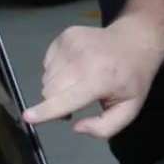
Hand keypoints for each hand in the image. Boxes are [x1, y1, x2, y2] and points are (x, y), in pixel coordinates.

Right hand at [22, 16, 163, 137]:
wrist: (135, 41)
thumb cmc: (132, 79)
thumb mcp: (129, 109)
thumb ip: (104, 127)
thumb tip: (76, 126)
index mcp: (99, 79)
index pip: (66, 99)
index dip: (45, 111)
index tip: (27, 117)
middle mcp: (82, 59)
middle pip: (50, 91)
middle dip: (56, 102)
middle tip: (76, 101)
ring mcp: (72, 43)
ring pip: (47, 78)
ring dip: (57, 86)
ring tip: (80, 81)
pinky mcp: (66, 35)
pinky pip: (48, 63)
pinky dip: (57, 70)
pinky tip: (77, 67)